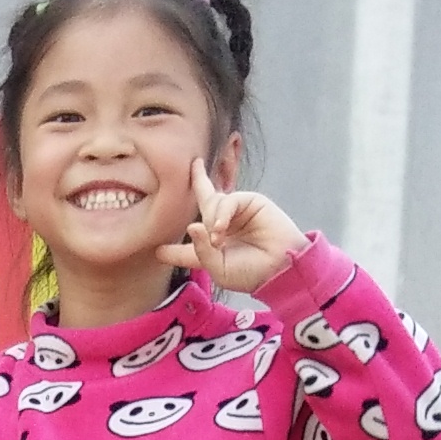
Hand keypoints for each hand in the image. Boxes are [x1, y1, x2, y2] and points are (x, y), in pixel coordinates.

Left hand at [165, 166, 307, 296]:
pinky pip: (226, 201)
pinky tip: (221, 229)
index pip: (188, 249)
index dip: (173, 251)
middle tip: (194, 165)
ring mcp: (236, 213)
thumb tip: (192, 226)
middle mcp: (223, 228)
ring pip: (210, 203)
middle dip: (199, 183)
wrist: (281, 267)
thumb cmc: (251, 274)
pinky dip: (221, 214)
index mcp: (213, 251)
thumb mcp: (219, 270)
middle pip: (204, 203)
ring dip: (210, 220)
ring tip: (218, 239)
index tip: (158, 251)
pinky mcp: (249, 202)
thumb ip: (201, 252)